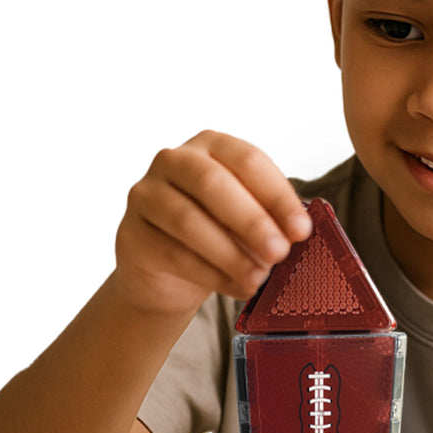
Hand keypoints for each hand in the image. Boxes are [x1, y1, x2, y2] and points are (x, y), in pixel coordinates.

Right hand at [112, 130, 311, 316]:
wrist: (167, 272)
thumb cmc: (218, 234)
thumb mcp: (248, 221)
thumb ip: (270, 220)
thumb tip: (295, 233)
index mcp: (211, 145)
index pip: (248, 161)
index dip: (277, 196)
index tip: (301, 229)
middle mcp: (174, 161)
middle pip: (212, 184)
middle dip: (252, 221)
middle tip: (279, 252)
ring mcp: (146, 194)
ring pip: (188, 220)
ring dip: (230, 253)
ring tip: (258, 278)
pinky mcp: (131, 233)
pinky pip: (172, 253)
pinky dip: (210, 274)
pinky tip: (236, 287)